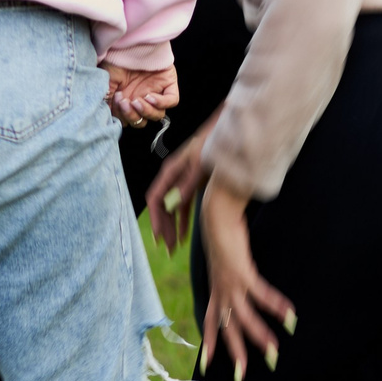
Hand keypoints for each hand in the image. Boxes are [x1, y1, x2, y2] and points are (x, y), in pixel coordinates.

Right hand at [105, 61, 179, 125]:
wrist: (130, 41)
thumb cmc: (117, 58)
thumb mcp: (108, 80)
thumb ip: (108, 100)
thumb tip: (108, 116)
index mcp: (129, 100)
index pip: (129, 120)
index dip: (123, 116)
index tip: (116, 102)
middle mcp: (143, 98)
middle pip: (142, 121)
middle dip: (132, 115)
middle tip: (125, 102)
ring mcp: (157, 92)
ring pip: (157, 115)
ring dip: (145, 111)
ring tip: (136, 100)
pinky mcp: (169, 84)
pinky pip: (171, 101)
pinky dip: (160, 103)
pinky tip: (149, 96)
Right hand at [144, 114, 217, 249]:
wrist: (226, 132)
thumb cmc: (211, 143)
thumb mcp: (200, 164)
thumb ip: (188, 182)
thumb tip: (176, 202)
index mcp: (170, 171)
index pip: (155, 198)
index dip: (155, 218)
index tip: (158, 237)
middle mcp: (173, 177)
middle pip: (162, 207)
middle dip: (164, 228)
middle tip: (168, 248)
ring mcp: (183, 181)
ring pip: (172, 209)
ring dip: (173, 227)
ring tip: (174, 247)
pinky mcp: (193, 184)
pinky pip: (183, 206)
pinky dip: (183, 220)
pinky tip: (184, 235)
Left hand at [194, 174, 294, 380]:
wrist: (215, 215)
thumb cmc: (223, 235)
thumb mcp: (224, 260)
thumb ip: (230, 272)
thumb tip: (238, 276)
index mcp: (216, 290)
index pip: (210, 321)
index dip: (210, 343)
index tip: (207, 364)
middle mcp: (221, 291)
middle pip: (227, 329)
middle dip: (235, 353)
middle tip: (241, 377)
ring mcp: (230, 284)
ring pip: (244, 318)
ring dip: (259, 337)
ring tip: (274, 353)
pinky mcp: (241, 273)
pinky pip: (261, 294)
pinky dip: (275, 305)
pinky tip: (290, 316)